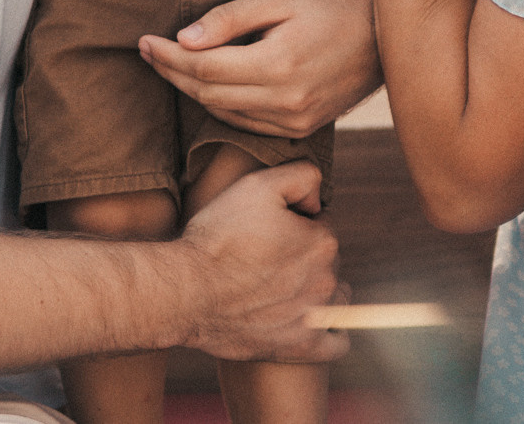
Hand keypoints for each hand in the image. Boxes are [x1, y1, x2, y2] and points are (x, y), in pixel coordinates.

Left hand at [139, 0, 380, 137]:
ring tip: (169, 65)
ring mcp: (294, 121)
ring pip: (223, 112)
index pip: (204, 68)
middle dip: (172, 72)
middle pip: (207, 94)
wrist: (384, 38)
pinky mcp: (301, 129)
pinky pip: (246, 122)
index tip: (144, 41)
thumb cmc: (331, 8)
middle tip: (147, 51)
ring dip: (191, 90)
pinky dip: (220, 105)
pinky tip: (207, 86)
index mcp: (278, 65)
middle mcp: (285, 102)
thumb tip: (185, 38)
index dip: (168, 56)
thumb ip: (231, 18)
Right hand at [175, 161, 347, 362]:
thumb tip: (318, 199)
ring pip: (336, 297)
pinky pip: (336, 344)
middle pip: (327, 260)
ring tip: (282, 287)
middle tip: (267, 257)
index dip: (296, 221)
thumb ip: (302, 176)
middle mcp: (326, 280)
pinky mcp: (301, 347)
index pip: (322, 224)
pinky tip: (310, 321)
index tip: (269, 228)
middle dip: (304, 254)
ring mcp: (316, 317)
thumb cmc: (218, 238)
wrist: (187, 292)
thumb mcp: (258, 185)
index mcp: (321, 242)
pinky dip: (330, 333)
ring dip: (319, 289)